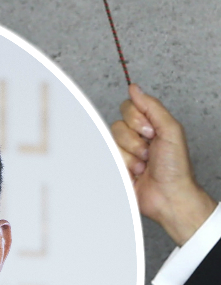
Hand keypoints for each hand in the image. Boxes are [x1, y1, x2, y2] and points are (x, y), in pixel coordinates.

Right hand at [111, 84, 216, 244]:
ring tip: (143, 165)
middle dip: (134, 141)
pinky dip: (122, 167)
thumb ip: (152, 107)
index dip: (137, 120)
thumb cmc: (175, 168)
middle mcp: (135, 137)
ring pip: (112, 143)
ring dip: (130, 156)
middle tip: (149, 151)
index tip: (151, 132)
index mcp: (149, 125)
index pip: (128, 108)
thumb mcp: (170, 130)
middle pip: (117, 126)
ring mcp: (124, 153)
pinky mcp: (115, 167)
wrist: (168, 195)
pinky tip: (134, 173)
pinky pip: (108, 159)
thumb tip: (135, 89)